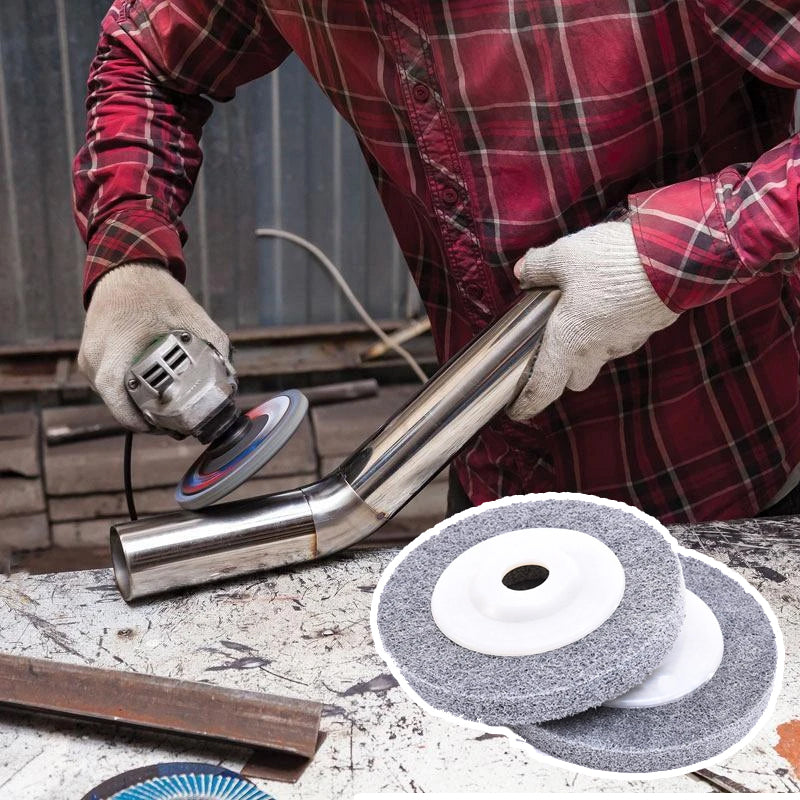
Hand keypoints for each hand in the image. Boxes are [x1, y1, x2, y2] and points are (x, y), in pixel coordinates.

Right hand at [78, 262, 229, 430]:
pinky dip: (129, 394)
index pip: (119, 398)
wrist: (124, 270)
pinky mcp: (89, 360)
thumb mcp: (190, 312)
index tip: (164, 427)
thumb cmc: (155, 290)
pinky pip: (110, 387)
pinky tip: (151, 395)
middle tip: (175, 426)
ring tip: (167, 412)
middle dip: (145, 419)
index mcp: (116, 346)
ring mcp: (88, 360)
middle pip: (118, 404)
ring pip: (113, 398)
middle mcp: (94, 357)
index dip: (140, 420)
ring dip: (137, 407)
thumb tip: (230, 375)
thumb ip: (214, 342)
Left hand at [508, 220, 677, 419]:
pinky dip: (611, 328)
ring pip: (599, 358)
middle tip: (551, 346)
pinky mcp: (646, 329)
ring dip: (589, 345)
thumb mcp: (564, 256)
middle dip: (562, 370)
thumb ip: (538, 267)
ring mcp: (624, 342)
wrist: (676, 259)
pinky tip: (608, 301)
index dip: (527, 403)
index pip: (543, 387)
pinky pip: (622, 339)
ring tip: (581, 312)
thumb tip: (523, 272)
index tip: (517, 411)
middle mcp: (595, 350)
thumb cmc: (613, 262)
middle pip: (574, 378)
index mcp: (568, 341)